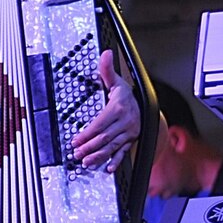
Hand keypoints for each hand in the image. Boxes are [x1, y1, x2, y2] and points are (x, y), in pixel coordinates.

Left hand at [69, 49, 140, 170]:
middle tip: (77, 154)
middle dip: (90, 146)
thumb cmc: (127, 95)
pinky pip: (124, 152)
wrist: (147, 105)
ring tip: (86, 162)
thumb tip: (105, 54)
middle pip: (105, 137)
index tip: (75, 139)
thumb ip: (107, 70)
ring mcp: (129, 133)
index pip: (101, 123)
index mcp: (119, 108)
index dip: (87, 133)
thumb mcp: (117, 82)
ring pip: (113, 146)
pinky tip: (108, 168)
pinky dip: (116, 160)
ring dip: (99, 156)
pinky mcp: (131, 140)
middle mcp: (126, 122)